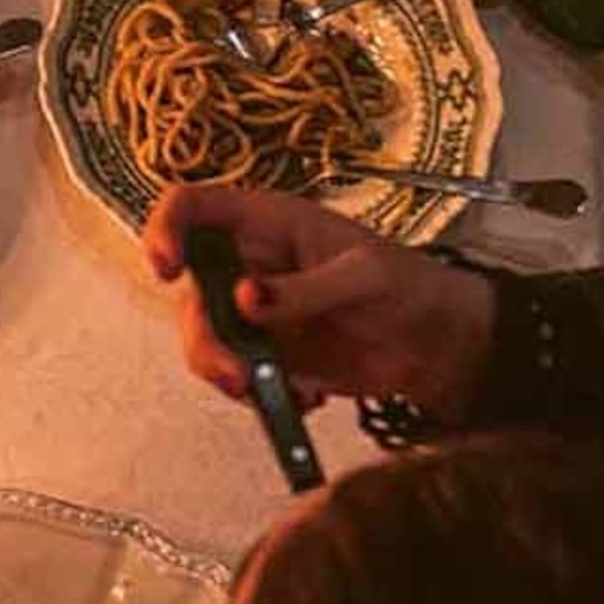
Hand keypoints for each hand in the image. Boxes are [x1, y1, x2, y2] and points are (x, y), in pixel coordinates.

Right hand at [143, 182, 495, 416]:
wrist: (438, 346)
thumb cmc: (411, 287)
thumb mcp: (365, 278)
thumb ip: (304, 290)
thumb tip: (245, 299)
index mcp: (267, 223)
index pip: (192, 207)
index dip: (165, 229)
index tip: (168, 270)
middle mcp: (249, 264)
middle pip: (190, 292)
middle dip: (205, 340)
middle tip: (240, 375)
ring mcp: (253, 313)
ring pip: (204, 342)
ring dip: (228, 374)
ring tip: (280, 393)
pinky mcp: (266, 355)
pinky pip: (235, 378)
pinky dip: (260, 396)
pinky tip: (307, 396)